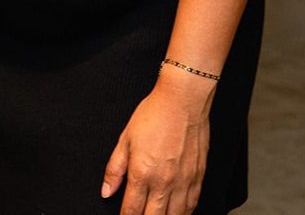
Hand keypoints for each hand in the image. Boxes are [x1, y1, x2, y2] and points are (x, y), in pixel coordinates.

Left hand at [101, 68, 213, 214]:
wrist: (183, 101)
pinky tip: (177, 213)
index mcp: (141, 173)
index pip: (131, 210)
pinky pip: (192, 206)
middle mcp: (163, 182)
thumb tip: (106, 191)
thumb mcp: (125, 139)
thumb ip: (115, 169)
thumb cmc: (154, 115)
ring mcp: (183, 182)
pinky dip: (184, 214)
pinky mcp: (198, 177)